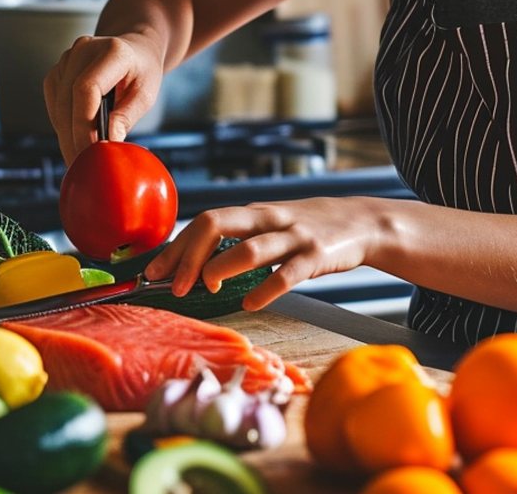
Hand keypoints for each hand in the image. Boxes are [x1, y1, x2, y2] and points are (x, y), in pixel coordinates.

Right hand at [42, 33, 163, 163]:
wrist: (135, 50)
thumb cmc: (143, 72)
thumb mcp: (146, 94)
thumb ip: (127, 116)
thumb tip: (107, 144)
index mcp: (112, 51)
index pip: (87, 89)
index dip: (84, 125)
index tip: (90, 153)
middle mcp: (84, 49)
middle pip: (68, 99)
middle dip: (73, 138)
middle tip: (82, 167)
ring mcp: (68, 58)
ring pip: (57, 104)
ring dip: (65, 135)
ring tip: (78, 159)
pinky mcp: (58, 70)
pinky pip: (53, 102)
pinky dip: (61, 124)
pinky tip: (72, 139)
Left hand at [143, 198, 389, 310]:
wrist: (361, 221)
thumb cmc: (306, 228)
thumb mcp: (270, 225)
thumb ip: (239, 238)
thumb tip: (193, 263)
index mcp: (253, 213)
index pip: (204, 221)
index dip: (177, 246)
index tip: (155, 272)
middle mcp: (268, 219)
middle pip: (217, 224)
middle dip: (190, 256)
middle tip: (176, 287)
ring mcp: (293, 236)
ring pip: (251, 247)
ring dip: (223, 266)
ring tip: (208, 287)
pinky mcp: (317, 256)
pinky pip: (288, 274)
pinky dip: (266, 290)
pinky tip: (250, 304)